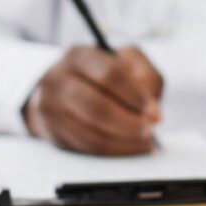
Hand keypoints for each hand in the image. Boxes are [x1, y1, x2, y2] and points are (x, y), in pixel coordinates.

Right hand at [24, 45, 163, 155]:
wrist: (64, 88)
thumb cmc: (104, 73)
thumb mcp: (127, 61)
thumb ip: (146, 76)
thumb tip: (152, 110)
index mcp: (79, 55)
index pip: (110, 75)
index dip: (136, 96)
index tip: (154, 112)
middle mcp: (58, 79)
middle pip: (97, 107)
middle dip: (130, 123)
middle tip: (149, 129)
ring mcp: (50, 107)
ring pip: (91, 133)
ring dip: (124, 141)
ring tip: (144, 140)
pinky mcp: (52, 131)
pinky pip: (86, 147)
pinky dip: (113, 150)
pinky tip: (129, 145)